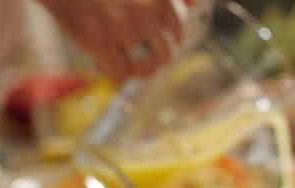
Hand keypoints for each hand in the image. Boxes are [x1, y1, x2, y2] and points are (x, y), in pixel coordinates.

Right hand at [37, 0, 188, 80]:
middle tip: (138, 57)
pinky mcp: (98, 40)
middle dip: (153, 59)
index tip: (152, 41)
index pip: (178, 31)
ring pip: (145, 68)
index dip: (166, 40)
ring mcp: (123, 27)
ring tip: (126, 63)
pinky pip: (120, 74)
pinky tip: (104, 64)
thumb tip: (196, 4)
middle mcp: (145, 12)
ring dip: (136, 70)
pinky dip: (115, 74)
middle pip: (166, 55)